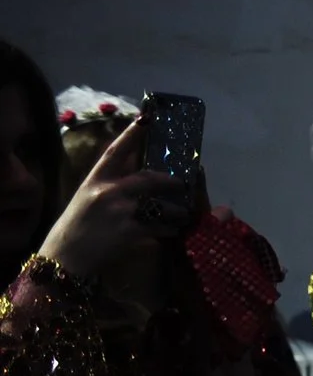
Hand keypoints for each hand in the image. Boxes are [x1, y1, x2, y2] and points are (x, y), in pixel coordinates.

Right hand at [37, 121, 193, 282]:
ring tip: (183, 214)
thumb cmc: (77, 227)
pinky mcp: (128, 232)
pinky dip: (169, 230)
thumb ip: (109, 183)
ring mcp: (119, 212)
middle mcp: (107, 192)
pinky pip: (160, 228)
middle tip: (183, 183)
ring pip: (160, 206)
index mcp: (95, 181)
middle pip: (148, 178)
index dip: (131, 134)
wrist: (65, 257)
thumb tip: (136, 170)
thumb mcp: (88, 197)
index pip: (115, 152)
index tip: (146, 118)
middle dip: (170, 181)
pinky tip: (173, 232)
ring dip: (176, 211)